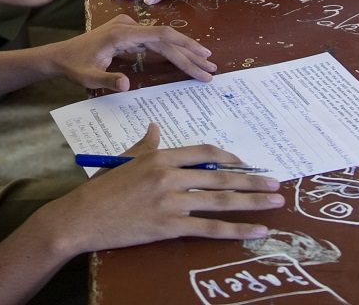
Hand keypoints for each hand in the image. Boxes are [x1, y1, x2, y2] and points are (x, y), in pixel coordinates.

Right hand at [43, 124, 282, 254]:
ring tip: (275, 201)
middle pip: (220, 176)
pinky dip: (237, 230)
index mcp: (161, 156)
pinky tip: (257, 230)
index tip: (245, 165)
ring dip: (253, 201)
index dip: (229, 158)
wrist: (83, 217)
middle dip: (252, 180)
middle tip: (276, 183)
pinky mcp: (169, 226)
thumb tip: (156, 128)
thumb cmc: (102, 188)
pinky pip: (210, 228)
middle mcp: (170, 175)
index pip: (205, 152)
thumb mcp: (126, 159)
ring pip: (221, 200)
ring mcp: (171, 201)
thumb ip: (146, 145)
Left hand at [45, 14, 216, 91]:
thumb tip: (127, 85)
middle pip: (166, 39)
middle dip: (190, 54)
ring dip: (184, 53)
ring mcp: (130, 29)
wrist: (60, 54)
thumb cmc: (74, 66)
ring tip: (205, 65)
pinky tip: (185, 58)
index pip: (160, 36)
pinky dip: (171, 52)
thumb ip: (107, 80)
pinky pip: (155, 42)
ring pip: (163, 41)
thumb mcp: (88, 77)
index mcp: (122, 34)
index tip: (201, 56)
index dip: (183, 45)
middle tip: (212, 69)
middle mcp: (129, 27)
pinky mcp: (130, 35)